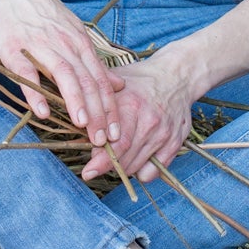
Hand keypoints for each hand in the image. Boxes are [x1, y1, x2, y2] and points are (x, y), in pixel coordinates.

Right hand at [0, 0, 123, 147]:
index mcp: (81, 43)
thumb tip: (119, 86)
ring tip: (82, 126)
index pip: (100, 80)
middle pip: (86, 81)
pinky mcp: (15, 50)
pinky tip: (43, 112)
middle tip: (104, 140)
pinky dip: (35, 93)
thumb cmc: (47, 16)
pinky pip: (27, 73)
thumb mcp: (76, 34)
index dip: (110, 108)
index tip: (118, 133)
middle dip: (97, 112)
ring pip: (64, 75)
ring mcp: (41, 46)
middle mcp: (66, 45)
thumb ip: (95, 62)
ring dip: (75, 101)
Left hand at [80, 49, 194, 183]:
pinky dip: (141, 171)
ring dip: (121, 167)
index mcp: (132, 104)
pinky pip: (154, 171)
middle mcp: (150, 121)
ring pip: (137, 166)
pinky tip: (134, 157)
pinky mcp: (175, 143)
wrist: (177, 77)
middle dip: (107, 165)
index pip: (116, 143)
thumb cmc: (140, 80)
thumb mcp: (116, 81)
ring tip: (114, 156)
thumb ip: (94, 97)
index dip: (100, 161)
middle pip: (125, 158)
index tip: (88, 172)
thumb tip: (72, 113)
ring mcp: (164, 134)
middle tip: (94, 165)